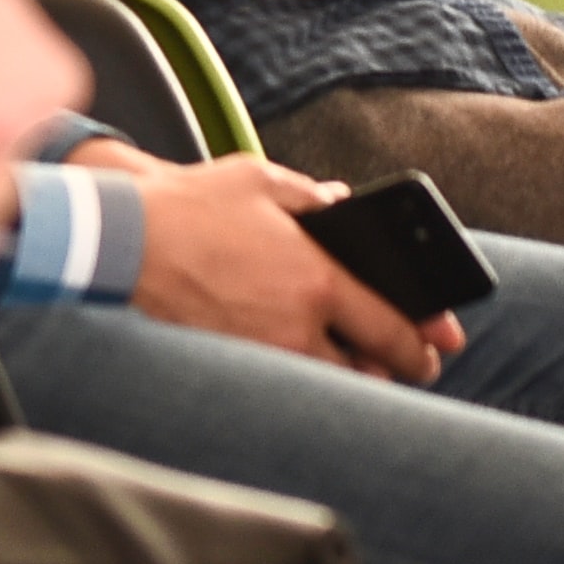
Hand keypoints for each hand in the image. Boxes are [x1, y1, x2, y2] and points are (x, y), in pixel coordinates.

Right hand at [75, 139, 460, 380]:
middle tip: (413, 361)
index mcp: (317, 279)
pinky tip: (305, 355)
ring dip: (352, 374)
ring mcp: (262, 352)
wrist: (122, 241)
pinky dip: (306, 373)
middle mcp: (296, 326)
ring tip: (360, 358)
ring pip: (329, 383)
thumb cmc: (189, 206)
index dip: (426, 341)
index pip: (393, 327)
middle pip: (369, 369)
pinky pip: (287, 379)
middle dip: (397, 367)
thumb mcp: (260, 180)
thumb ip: (313, 197)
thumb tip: (343, 204)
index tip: (442, 344)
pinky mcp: (231, 364)